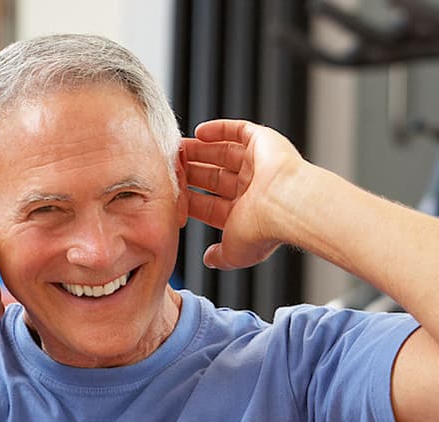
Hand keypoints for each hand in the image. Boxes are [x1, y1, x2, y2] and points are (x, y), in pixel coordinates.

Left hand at [182, 119, 304, 269]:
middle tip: (167, 167)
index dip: (188, 200)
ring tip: (176, 148)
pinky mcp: (264, 142)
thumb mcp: (234, 253)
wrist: (286, 206)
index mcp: (245, 214)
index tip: (168, 195)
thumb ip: (220, 256)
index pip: (209, 205)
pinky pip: (239, 131)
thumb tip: (210, 260)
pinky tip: (199, 131)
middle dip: (189, 172)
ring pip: (222, 153)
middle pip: (212, 177)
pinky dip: (219, 129)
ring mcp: (258, 164)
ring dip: (199, 150)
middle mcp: (252, 188)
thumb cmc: (263, 231)